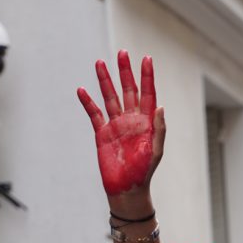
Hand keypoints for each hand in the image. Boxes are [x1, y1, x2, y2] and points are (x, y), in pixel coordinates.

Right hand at [76, 51, 165, 203]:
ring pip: (110, 97)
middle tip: (123, 53)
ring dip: (105, 81)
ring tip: (99, 62)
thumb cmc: (144, 172)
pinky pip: (94, 114)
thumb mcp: (155, 151)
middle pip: (128, 90)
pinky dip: (88, 102)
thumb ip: (159, 129)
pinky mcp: (102, 134)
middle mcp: (131, 120)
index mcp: (146, 122)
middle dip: (125, 72)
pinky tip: (82, 90)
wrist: (127, 189)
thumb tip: (160, 106)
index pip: (147, 94)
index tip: (147, 59)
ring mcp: (116, 125)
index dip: (147, 77)